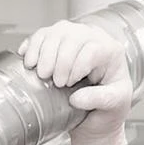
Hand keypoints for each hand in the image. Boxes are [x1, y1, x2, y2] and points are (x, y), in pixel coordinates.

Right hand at [20, 19, 131, 144]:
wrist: (99, 111)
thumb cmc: (110, 105)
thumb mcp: (115, 105)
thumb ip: (100, 99)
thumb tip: (76, 98)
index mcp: (111, 52)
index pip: (91, 49)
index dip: (76, 66)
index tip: (69, 84)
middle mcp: (94, 39)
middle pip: (71, 36)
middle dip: (58, 60)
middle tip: (54, 82)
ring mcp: (75, 37)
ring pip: (55, 33)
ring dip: (42, 53)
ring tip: (41, 74)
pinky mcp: (58, 41)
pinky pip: (42, 35)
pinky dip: (32, 46)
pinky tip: (28, 61)